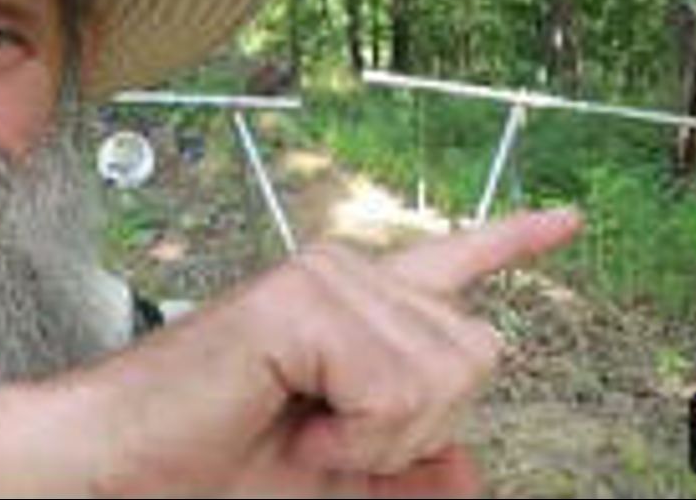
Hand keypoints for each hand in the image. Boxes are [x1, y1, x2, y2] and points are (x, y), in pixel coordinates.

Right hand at [0, 209, 582, 497]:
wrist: (126, 462)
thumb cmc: (218, 461)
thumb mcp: (342, 476)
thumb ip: (412, 466)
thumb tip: (472, 469)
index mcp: (359, 307)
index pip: (454, 264)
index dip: (513, 242)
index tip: (568, 220)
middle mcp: (349, 274)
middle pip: (478, 354)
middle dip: (420, 428)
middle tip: (332, 438)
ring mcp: (326, 278)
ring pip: (442, 375)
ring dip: (382, 436)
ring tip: (310, 430)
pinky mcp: (301, 300)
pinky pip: (392, 387)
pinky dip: (355, 435)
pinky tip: (299, 422)